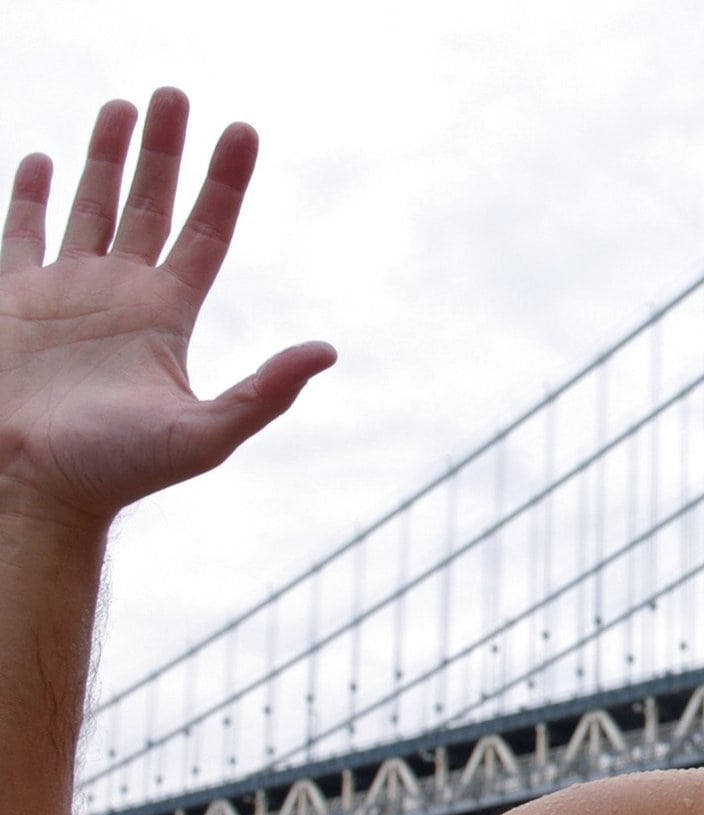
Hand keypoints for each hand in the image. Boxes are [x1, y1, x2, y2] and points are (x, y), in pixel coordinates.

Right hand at [0, 88, 333, 527]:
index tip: (243, 130)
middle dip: (165, 149)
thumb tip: (328, 352)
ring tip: (124, 105)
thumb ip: (265, 393)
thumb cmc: (117, 471)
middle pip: (152, 203)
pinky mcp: (13, 302)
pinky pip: (23, 235)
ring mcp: (66, 294)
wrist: (35, 489)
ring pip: (93, 206)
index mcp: (168, 315)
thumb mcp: (204, 433)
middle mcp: (122, 295)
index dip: (226, 181)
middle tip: (174, 93)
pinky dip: (32, 196)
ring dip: (108, 157)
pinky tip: (42, 161)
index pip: (206, 230)